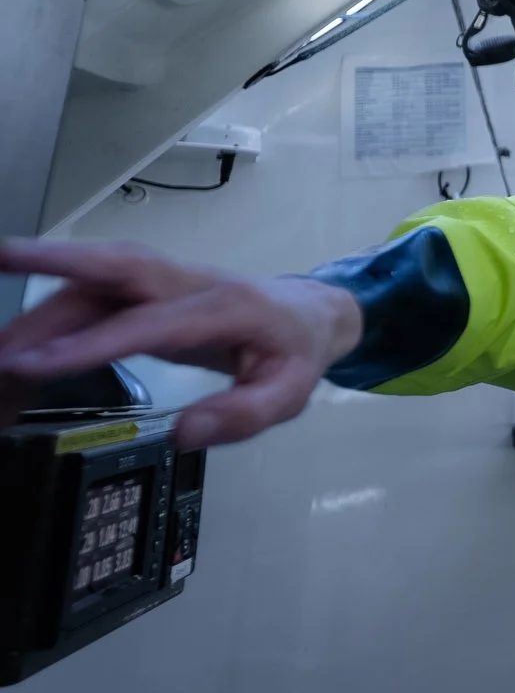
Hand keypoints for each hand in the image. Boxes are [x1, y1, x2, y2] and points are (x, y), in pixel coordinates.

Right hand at [0, 238, 363, 448]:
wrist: (308, 314)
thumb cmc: (295, 353)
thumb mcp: (289, 393)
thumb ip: (242, 415)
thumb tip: (185, 432)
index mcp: (227, 307)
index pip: (148, 323)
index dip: (89, 344)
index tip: (32, 365)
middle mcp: (190, 282)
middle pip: (119, 264)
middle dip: (55, 260)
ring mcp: (168, 279)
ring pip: (97, 277)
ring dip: (41, 304)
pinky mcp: (150, 287)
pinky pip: (95, 289)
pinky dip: (52, 307)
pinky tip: (19, 338)